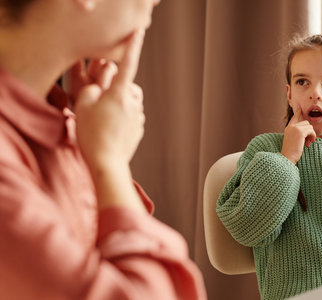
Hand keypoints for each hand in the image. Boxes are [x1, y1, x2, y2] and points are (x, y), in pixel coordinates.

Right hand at [74, 30, 145, 170]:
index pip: (127, 64)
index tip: (138, 33)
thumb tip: (102, 85)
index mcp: (119, 93)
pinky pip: (132, 116)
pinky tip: (111, 129)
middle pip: (128, 86)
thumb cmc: (92, 134)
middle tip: (99, 102)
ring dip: (120, 104)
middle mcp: (133, 103)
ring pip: (130, 101)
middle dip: (117, 88)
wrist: (107, 163)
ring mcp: (138, 117)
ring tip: (104, 119)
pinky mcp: (139, 129)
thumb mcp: (83, 105)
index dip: (132, 46)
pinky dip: (123, 117)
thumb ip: (93, 88)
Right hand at [281, 105, 315, 163]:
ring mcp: (295, 128)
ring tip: (308, 143)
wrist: (287, 157)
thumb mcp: (293, 140)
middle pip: (305, 122)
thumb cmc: (291, 152)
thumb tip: (308, 130)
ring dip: (311, 134)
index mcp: (288, 128)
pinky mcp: (300, 132)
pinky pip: (311, 130)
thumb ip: (298, 134)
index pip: (294, 117)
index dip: (297, 112)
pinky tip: (310, 143)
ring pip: (309, 126)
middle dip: (309, 131)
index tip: (299, 106)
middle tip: (308, 141)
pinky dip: (313, 136)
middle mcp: (291, 126)